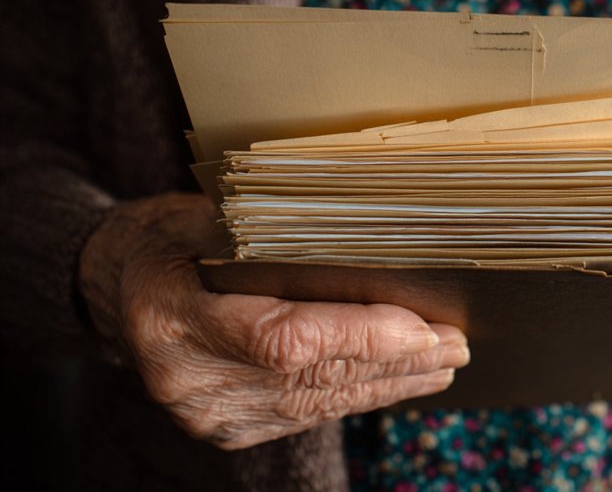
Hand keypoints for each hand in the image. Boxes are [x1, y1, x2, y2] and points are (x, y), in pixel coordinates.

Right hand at [79, 193, 468, 449]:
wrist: (122, 288)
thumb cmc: (170, 241)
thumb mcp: (204, 219)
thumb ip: (271, 235)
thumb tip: (371, 234)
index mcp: (175, 320)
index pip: (284, 341)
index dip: (359, 337)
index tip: (422, 329)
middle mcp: (190, 382)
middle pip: (313, 377)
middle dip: (394, 361)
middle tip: (455, 344)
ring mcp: (210, 414)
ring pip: (318, 402)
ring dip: (388, 383)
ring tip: (444, 364)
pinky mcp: (230, 427)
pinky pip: (307, 413)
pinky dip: (358, 394)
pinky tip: (398, 381)